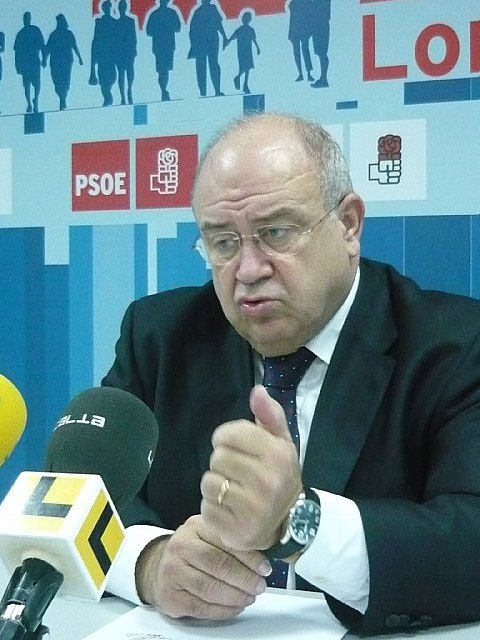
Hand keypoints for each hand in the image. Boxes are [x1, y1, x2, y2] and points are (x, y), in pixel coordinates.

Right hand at [135, 515, 269, 619]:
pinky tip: (235, 607)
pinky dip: (223, 610)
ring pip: (210, 588)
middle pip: (218, 564)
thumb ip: (231, 541)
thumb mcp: (208, 535)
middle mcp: (181, 546)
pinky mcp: (170, 595)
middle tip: (260, 585)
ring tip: (250, 597)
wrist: (158, 567)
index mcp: (196, 526)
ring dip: (236, 596)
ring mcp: (173, 571)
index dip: (250, 556)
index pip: (226, 541)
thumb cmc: (192, 551)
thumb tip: (264, 555)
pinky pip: (201, 607)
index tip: (265, 567)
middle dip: (245, 578)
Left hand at [201, 385, 302, 550]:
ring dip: (216, 486)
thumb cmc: (278, 475)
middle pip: (217, 458)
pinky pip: (206, 508)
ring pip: (208, 483)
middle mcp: (268, 481)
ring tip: (234, 491)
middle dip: (223, 462)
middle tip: (238, 473)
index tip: (235, 447)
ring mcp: (253, 508)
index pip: (228, 434)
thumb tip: (257, 391)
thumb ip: (269, 414)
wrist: (287, 524)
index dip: (225, 438)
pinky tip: (230, 509)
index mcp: (278, 454)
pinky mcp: (237, 530)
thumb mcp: (280, 442)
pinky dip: (213, 508)